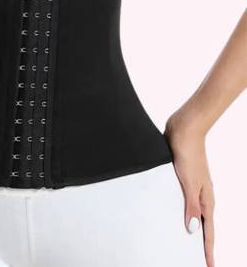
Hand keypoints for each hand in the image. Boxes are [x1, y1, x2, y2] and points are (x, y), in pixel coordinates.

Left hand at [164, 113, 214, 266]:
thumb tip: (192, 230)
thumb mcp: (189, 182)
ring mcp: (192, 186)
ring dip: (190, 228)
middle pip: (202, 226)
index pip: (208, 232)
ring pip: (192, 213)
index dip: (208, 251)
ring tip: (184, 244)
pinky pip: (182, 200)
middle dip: (200, 244)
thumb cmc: (188, 152)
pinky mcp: (182, 177)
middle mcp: (201, 195)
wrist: (184, 128)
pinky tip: (172, 214)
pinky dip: (181, 211)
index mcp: (206, 199)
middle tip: (198, 261)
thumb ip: (191, 206)